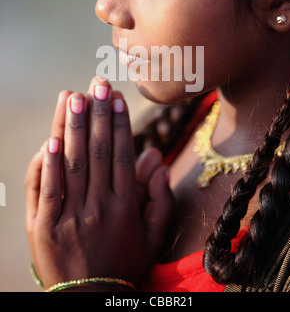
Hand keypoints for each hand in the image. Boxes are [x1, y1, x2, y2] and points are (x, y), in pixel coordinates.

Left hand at [25, 77, 172, 290]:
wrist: (90, 300)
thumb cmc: (123, 263)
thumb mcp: (152, 235)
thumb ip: (159, 197)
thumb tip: (157, 158)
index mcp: (125, 206)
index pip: (121, 155)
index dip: (119, 123)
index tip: (117, 98)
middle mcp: (99, 206)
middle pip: (97, 152)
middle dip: (97, 114)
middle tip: (96, 84)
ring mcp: (70, 216)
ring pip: (73, 164)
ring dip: (72, 128)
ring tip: (72, 97)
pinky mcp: (45, 228)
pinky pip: (48, 190)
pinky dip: (48, 164)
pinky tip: (51, 139)